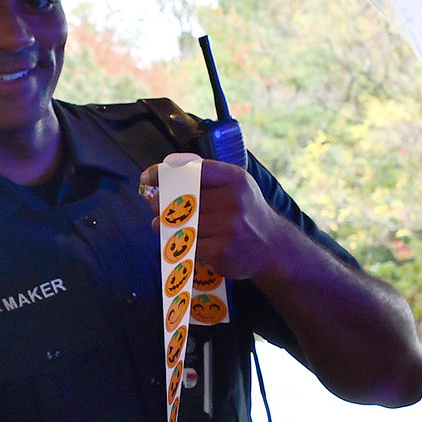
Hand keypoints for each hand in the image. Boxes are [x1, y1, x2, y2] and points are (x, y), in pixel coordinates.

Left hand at [138, 157, 295, 281]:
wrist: (274, 248)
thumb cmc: (247, 213)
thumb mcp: (236, 186)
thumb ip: (208, 177)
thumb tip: (166, 173)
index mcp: (234, 179)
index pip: (193, 170)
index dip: (166, 173)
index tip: (147, 178)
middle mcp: (233, 200)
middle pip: (181, 198)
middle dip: (160, 203)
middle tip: (154, 206)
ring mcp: (228, 227)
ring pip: (181, 223)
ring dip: (163, 225)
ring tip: (161, 225)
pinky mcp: (222, 251)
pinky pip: (188, 245)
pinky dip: (180, 244)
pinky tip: (180, 242)